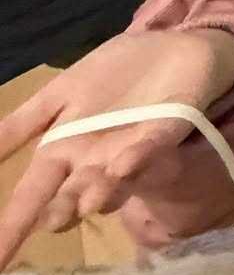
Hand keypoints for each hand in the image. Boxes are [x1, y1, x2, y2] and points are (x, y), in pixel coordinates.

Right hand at [0, 29, 233, 266]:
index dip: (11, 227)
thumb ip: (23, 122)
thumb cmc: (116, 76)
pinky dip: (139, 156)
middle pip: (74, 193)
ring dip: (102, 190)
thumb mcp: (60, 93)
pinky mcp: (167, 129)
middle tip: (55, 221)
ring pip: (113, 179)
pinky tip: (124, 164)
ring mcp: (132, 149)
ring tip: (90, 200)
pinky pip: (153, 146)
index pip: (31, 195)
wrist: (175, 47)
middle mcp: (96, 161)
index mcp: (65, 151)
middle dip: (64, 209)